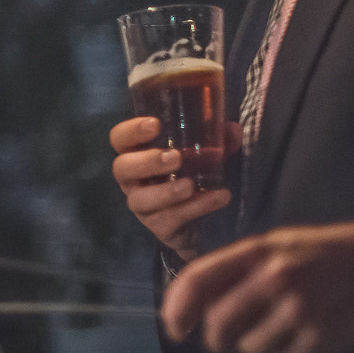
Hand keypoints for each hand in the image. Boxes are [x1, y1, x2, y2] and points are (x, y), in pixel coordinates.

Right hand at [110, 116, 238, 260]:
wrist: (204, 224)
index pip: (120, 138)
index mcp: (137, 154)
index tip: (156, 124)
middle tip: (175, 158)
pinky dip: (195, 207)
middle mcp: (133, 180)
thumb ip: (218, 142)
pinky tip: (216, 198)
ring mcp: (143, 206)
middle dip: (147, 162)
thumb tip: (233, 129)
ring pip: (140, 200)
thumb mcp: (207, 155)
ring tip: (190, 185)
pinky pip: (171, 218)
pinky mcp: (159, 227)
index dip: (132, 131)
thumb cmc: (195, 176)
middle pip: (122, 168)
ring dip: (166, 191)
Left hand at [161, 220, 353, 352]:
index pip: (199, 278)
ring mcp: (297, 310)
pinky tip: (299, 332)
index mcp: (255, 251)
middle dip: (214, 338)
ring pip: (248, 347)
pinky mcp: (319, 337)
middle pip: (218, 324)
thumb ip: (233, 271)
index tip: (173, 327)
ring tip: (274, 324)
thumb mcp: (270, 247)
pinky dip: (284, 351)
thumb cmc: (311, 252)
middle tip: (221, 339)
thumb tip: (192, 304)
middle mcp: (273, 279)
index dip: (176, 306)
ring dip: (253, 343)